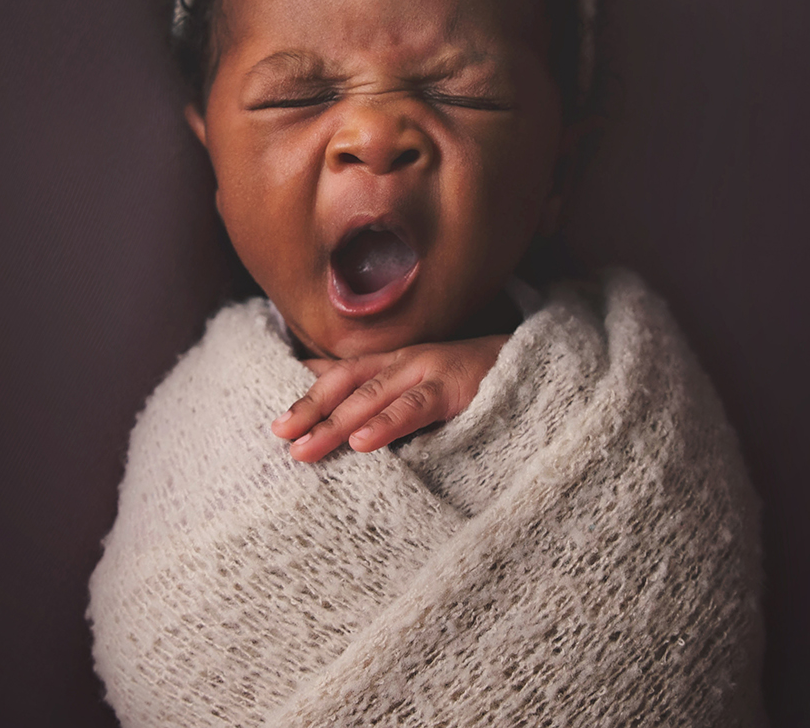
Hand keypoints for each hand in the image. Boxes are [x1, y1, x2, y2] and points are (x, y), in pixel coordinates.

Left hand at [271, 335, 508, 462]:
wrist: (534, 367)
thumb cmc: (474, 384)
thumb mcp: (424, 390)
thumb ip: (386, 399)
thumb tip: (340, 414)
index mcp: (394, 364)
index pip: (340, 377)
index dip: (307, 397)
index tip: (274, 425)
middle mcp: (405, 362)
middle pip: (345, 384)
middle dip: (309, 410)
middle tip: (277, 437)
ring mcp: (429, 371)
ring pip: (371, 397)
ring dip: (335, 422)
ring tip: (304, 447)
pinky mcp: (455, 388)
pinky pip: (415, 408)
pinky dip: (386, 424)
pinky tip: (363, 443)